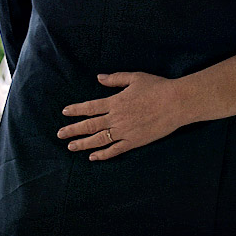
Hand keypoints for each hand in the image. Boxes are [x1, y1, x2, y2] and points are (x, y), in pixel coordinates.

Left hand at [57, 72, 189, 160]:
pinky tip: (93, 157)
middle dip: (73, 130)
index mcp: (115, 102)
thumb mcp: (135, 78)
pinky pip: (115, 150)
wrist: (175, 103)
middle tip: (60, 134)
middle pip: (90, 125)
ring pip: (99, 139)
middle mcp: (116, 118)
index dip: (77, 110)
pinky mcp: (134, 141)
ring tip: (71, 147)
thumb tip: (98, 78)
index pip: (90, 107)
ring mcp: (124, 131)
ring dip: (83, 143)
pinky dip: (103, 154)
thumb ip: (115, 79)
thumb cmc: (157, 87)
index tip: (65, 112)